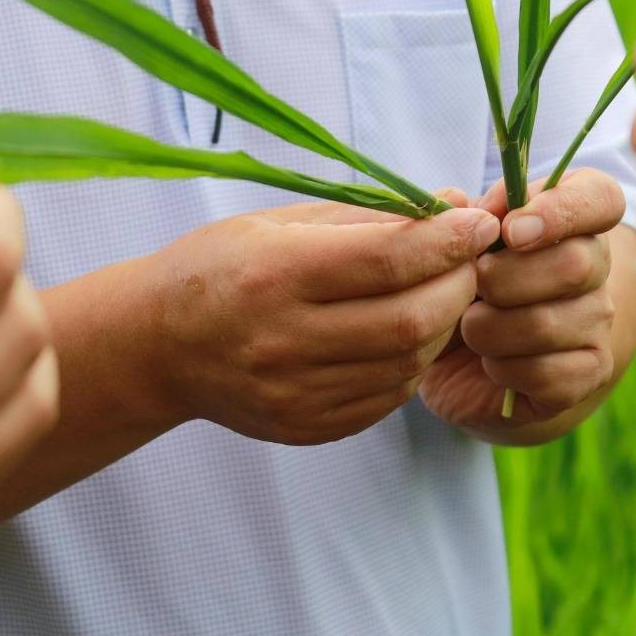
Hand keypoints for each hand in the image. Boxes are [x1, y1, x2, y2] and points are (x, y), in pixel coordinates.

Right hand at [147, 199, 503, 443]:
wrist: (156, 346)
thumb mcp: (281, 222)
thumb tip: (459, 206)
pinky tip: (407, 334)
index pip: (389, 260)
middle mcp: (282, 341)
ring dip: (442, 326)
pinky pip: (387, 397)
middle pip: (409, 319)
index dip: (449, 241)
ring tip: (443, 294)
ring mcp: (295, 394)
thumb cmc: (222, 267)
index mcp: (274, 275)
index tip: (480, 224)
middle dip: (458, 286)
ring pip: (407, 363)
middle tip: (472, 262)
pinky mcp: (306, 428)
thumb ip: (371, 217)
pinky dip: (412, 362)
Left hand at [419, 170, 635, 435]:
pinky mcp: (589, 372)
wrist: (462, 358)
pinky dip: (502, 370)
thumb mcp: (456, 243)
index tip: (510, 229)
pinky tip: (491, 362)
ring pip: (547, 324)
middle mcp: (597, 267)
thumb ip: (469, 214)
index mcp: (573, 219)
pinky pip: (545, 373)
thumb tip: (488, 209)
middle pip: (574, 264)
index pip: (602, 198)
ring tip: (471, 327)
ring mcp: (599, 323)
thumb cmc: (463, 285)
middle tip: (473, 286)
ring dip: (488, 329)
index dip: (562, 209)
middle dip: (502, 278)